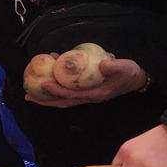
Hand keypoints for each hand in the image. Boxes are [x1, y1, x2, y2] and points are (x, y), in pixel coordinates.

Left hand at [27, 58, 147, 107]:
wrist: (137, 78)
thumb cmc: (130, 73)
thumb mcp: (124, 68)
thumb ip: (114, 67)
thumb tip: (102, 64)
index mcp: (96, 94)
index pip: (72, 95)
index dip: (57, 91)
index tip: (44, 84)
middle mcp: (89, 97)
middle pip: (63, 102)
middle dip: (45, 100)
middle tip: (28, 96)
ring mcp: (87, 94)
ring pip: (64, 98)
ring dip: (48, 96)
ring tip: (32, 91)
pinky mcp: (87, 89)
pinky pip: (68, 90)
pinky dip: (57, 86)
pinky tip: (50, 75)